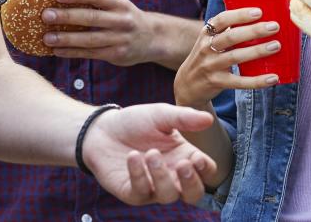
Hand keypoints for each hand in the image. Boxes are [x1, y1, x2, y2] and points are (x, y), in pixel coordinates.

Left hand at [41, 0, 162, 66]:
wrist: (152, 38)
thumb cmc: (124, 17)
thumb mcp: (118, 5)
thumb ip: (96, 1)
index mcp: (120, 3)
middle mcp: (122, 20)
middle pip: (91, 18)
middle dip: (67, 16)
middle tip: (46, 15)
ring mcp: (120, 39)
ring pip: (89, 39)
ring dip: (66, 38)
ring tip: (47, 37)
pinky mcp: (116, 54)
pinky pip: (90, 53)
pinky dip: (72, 52)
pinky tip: (57, 51)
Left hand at [83, 103, 217, 205]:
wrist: (102, 129)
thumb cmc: (135, 122)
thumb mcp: (160, 114)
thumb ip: (183, 118)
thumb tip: (208, 119)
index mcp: (184, 156)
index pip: (206, 172)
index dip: (206, 169)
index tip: (197, 159)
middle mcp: (172, 176)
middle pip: (193, 194)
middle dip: (191, 183)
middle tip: (183, 165)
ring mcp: (152, 187)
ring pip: (168, 195)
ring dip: (162, 176)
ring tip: (151, 153)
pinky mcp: (131, 192)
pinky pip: (140, 192)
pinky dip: (138, 175)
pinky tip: (132, 156)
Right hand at [173, 8, 281, 108]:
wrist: (188, 85)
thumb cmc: (207, 57)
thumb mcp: (210, 40)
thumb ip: (227, 30)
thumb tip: (260, 18)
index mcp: (207, 34)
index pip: (222, 19)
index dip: (240, 15)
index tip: (259, 12)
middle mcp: (207, 48)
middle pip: (231, 37)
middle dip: (253, 31)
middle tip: (274, 26)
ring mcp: (211, 66)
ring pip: (235, 57)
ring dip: (257, 51)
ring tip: (276, 46)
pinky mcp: (217, 82)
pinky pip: (239, 82)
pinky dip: (257, 81)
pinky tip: (273, 77)